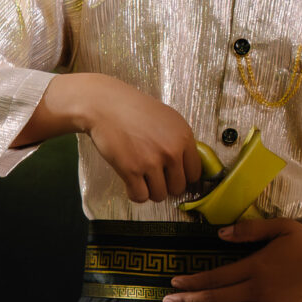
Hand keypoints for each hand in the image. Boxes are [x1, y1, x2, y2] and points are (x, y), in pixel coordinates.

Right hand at [15, 73, 202, 203]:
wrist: (106, 105)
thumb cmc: (133, 110)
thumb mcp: (168, 119)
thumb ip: (180, 141)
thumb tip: (187, 165)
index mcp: (184, 136)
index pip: (195, 173)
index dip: (183, 177)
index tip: (173, 176)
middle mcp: (172, 150)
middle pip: (178, 187)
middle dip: (166, 185)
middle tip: (154, 176)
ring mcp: (152, 161)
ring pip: (160, 195)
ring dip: (150, 191)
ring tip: (141, 178)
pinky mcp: (132, 170)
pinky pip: (140, 196)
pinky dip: (135, 193)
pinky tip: (131, 182)